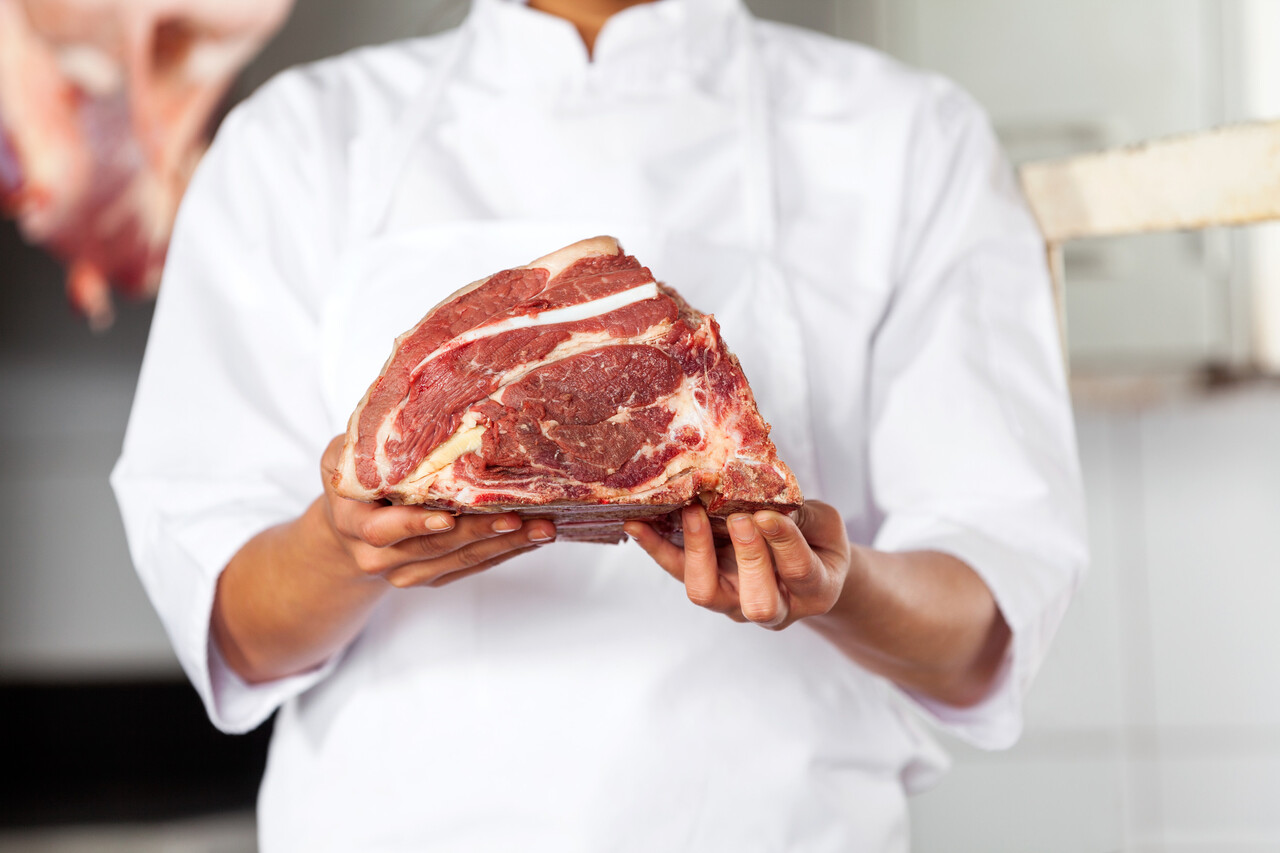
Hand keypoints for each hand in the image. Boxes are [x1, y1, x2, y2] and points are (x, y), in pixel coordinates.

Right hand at [318, 435, 556, 588]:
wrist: (348, 530)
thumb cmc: (355, 479)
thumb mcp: (346, 455)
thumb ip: (366, 446)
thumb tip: (408, 413)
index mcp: (353, 524)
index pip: (383, 531)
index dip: (414, 525)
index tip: (447, 517)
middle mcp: (378, 556)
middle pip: (434, 548)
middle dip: (478, 533)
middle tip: (517, 517)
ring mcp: (408, 571)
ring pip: (460, 560)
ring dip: (504, 545)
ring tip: (541, 528)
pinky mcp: (434, 576)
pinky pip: (473, 566)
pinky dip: (505, 551)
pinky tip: (533, 536)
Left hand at [624, 501, 851, 629]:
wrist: (806, 569)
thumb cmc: (818, 542)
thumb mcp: (824, 524)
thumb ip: (802, 515)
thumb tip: (766, 492)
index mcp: (814, 591)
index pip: (800, 571)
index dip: (784, 543)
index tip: (767, 514)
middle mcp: (775, 607)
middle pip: (758, 601)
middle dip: (747, 558)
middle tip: (737, 518)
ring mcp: (734, 603)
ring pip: (707, 593)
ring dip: (698, 550)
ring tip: (691, 511)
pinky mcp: (707, 588)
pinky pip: (677, 572)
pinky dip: (655, 547)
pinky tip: (637, 523)